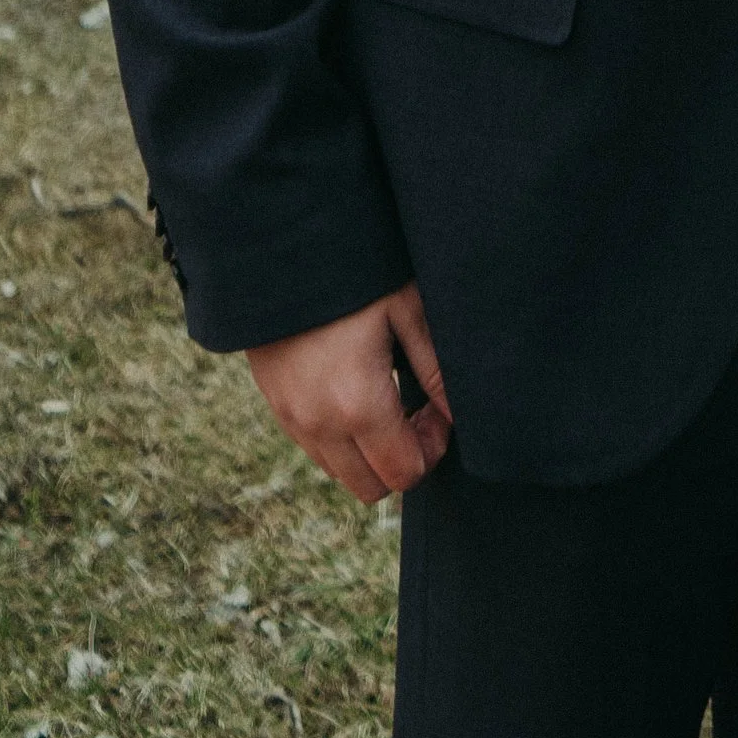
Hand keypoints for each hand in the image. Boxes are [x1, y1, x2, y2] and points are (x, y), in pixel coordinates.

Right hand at [245, 279, 451, 503]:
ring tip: (385, 399)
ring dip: (369, 452)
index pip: (404, 474)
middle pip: (372, 487)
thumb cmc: (353, 272)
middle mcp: (319, 425)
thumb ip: (437, 369)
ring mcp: (292, 419)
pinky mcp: (276, 406)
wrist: (280, 250)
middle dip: (401, 460)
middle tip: (416, 410)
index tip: (437, 411)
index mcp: (358, 404)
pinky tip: (353, 391)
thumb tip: (461, 414)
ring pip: (341, 473)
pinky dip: (341, 438)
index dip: (432, 450)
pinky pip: (315, 449)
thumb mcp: (406, 309)